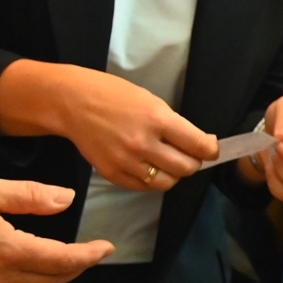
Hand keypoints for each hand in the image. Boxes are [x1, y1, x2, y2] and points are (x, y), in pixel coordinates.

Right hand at [0, 179, 112, 282]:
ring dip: (60, 279)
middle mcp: (4, 277)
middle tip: (92, 251)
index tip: (106, 247)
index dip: (90, 255)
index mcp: (10, 250)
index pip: (64, 259)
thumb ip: (31, 196)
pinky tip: (39, 274)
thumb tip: (66, 200)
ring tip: (70, 261)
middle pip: (56, 279)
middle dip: (79, 266)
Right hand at [54, 67, 217, 191]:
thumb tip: (200, 142)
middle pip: (186, 168)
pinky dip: (152, 181)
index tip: (211, 149)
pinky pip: (143, 187)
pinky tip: (149, 168)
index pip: (198, 145)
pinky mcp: (112, 173)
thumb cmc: (113, 95)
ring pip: (166, 183)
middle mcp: (144, 143)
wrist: (71, 103)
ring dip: (173, 174)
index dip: (210, 150)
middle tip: (189, 155)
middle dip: (194, 163)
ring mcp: (127, 161)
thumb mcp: (151, 100)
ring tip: (168, 163)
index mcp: (157, 119)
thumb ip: (174, 124)